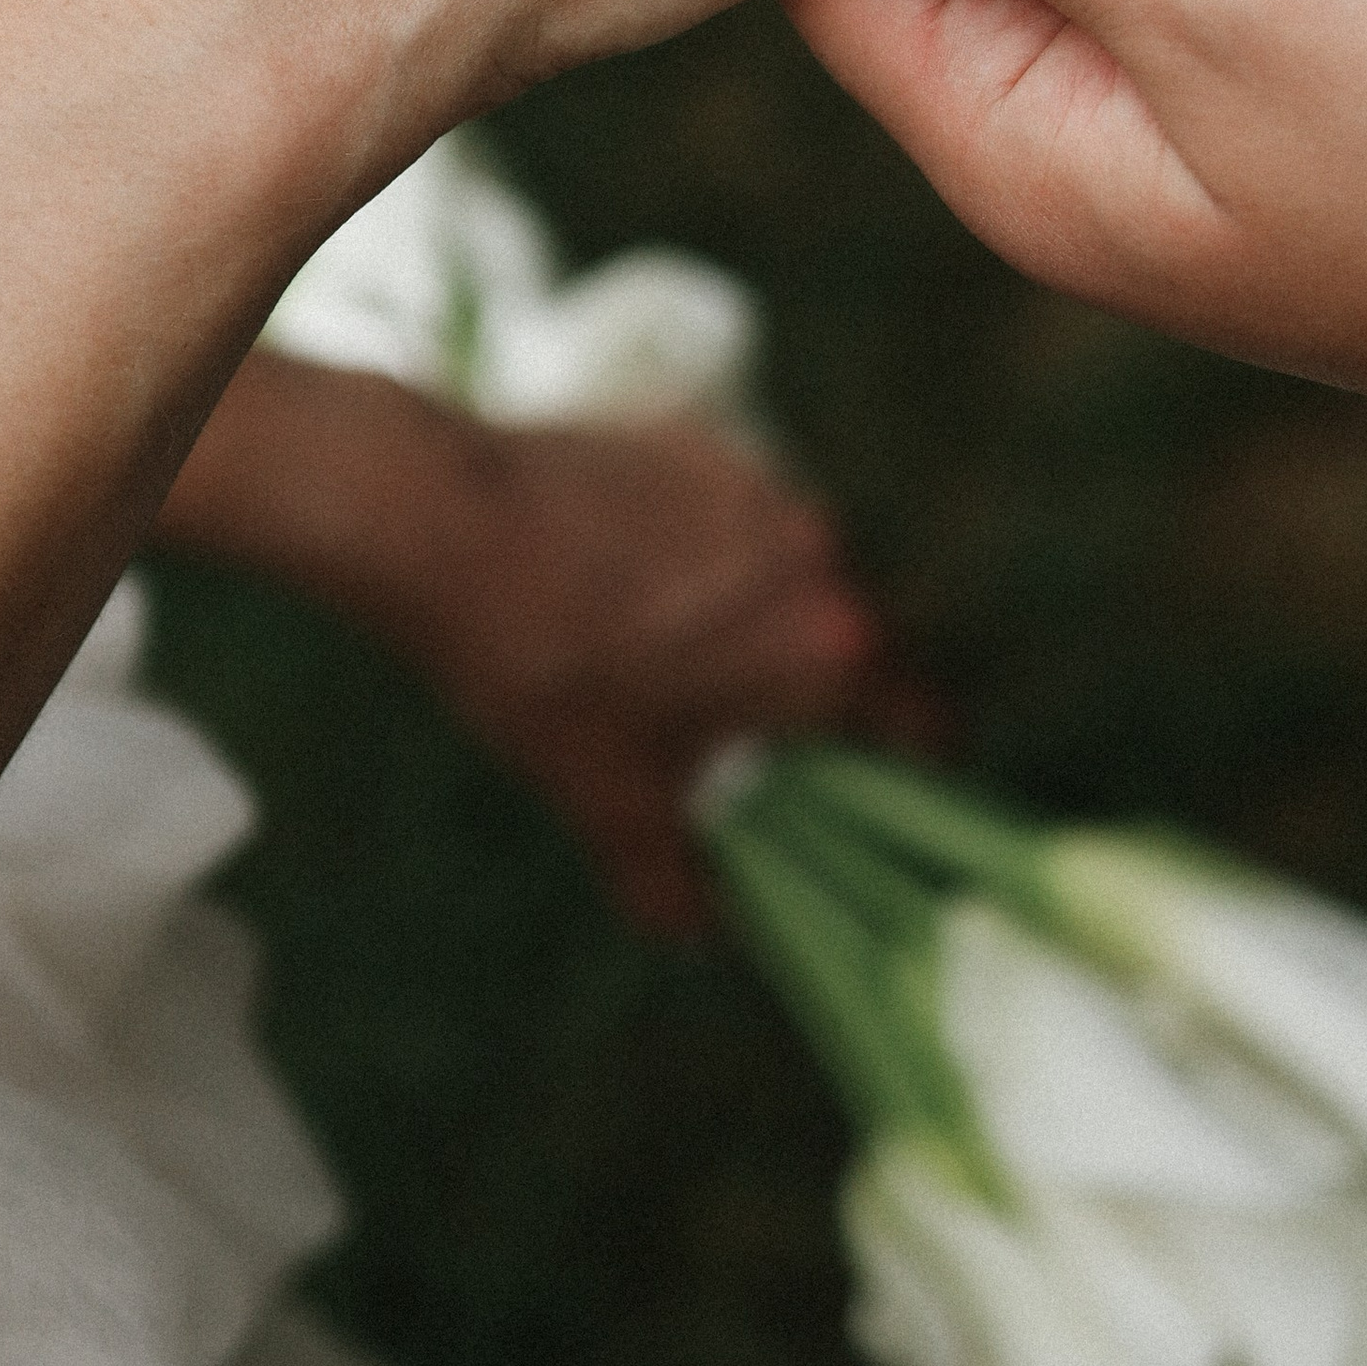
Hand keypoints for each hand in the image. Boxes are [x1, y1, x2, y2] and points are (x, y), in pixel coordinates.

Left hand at [158, 348, 878, 930]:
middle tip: (737, 723)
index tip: (883, 780)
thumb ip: (672, 881)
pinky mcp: (705, 436)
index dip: (909, 761)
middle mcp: (822, 553)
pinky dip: (701, 546)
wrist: (446, 527)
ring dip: (755, 608)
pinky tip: (621, 572)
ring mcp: (765, 482)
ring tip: (659, 640)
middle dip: (809, 684)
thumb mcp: (607, 800)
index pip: (920, 717)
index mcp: (828, 650)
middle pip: (852, 637)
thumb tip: (701, 928)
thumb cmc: (543, 673)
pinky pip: (731, 509)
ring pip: (789, 568)